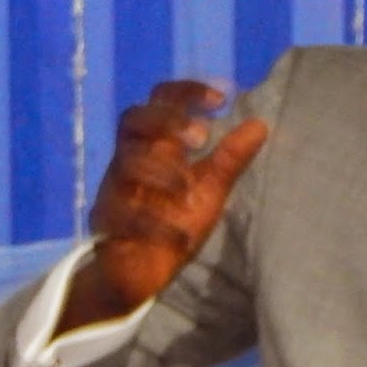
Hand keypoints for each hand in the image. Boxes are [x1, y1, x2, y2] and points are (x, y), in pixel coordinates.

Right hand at [59, 81, 267, 332]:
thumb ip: (229, 160)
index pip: (159, 101)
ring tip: (188, 190)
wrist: (135, 274)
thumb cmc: (171, 223)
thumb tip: (260, 124)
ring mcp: (113, 192)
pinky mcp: (106, 228)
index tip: (221, 98)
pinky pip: (124, 217)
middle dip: (166, 120)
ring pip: (125, 164)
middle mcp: (129, 162)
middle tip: (202, 137)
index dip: (185, 91)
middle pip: (132, 119)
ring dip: (163, 171)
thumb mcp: (208, 191)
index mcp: (154, 148)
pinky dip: (156, 224)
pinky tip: (182, 235)